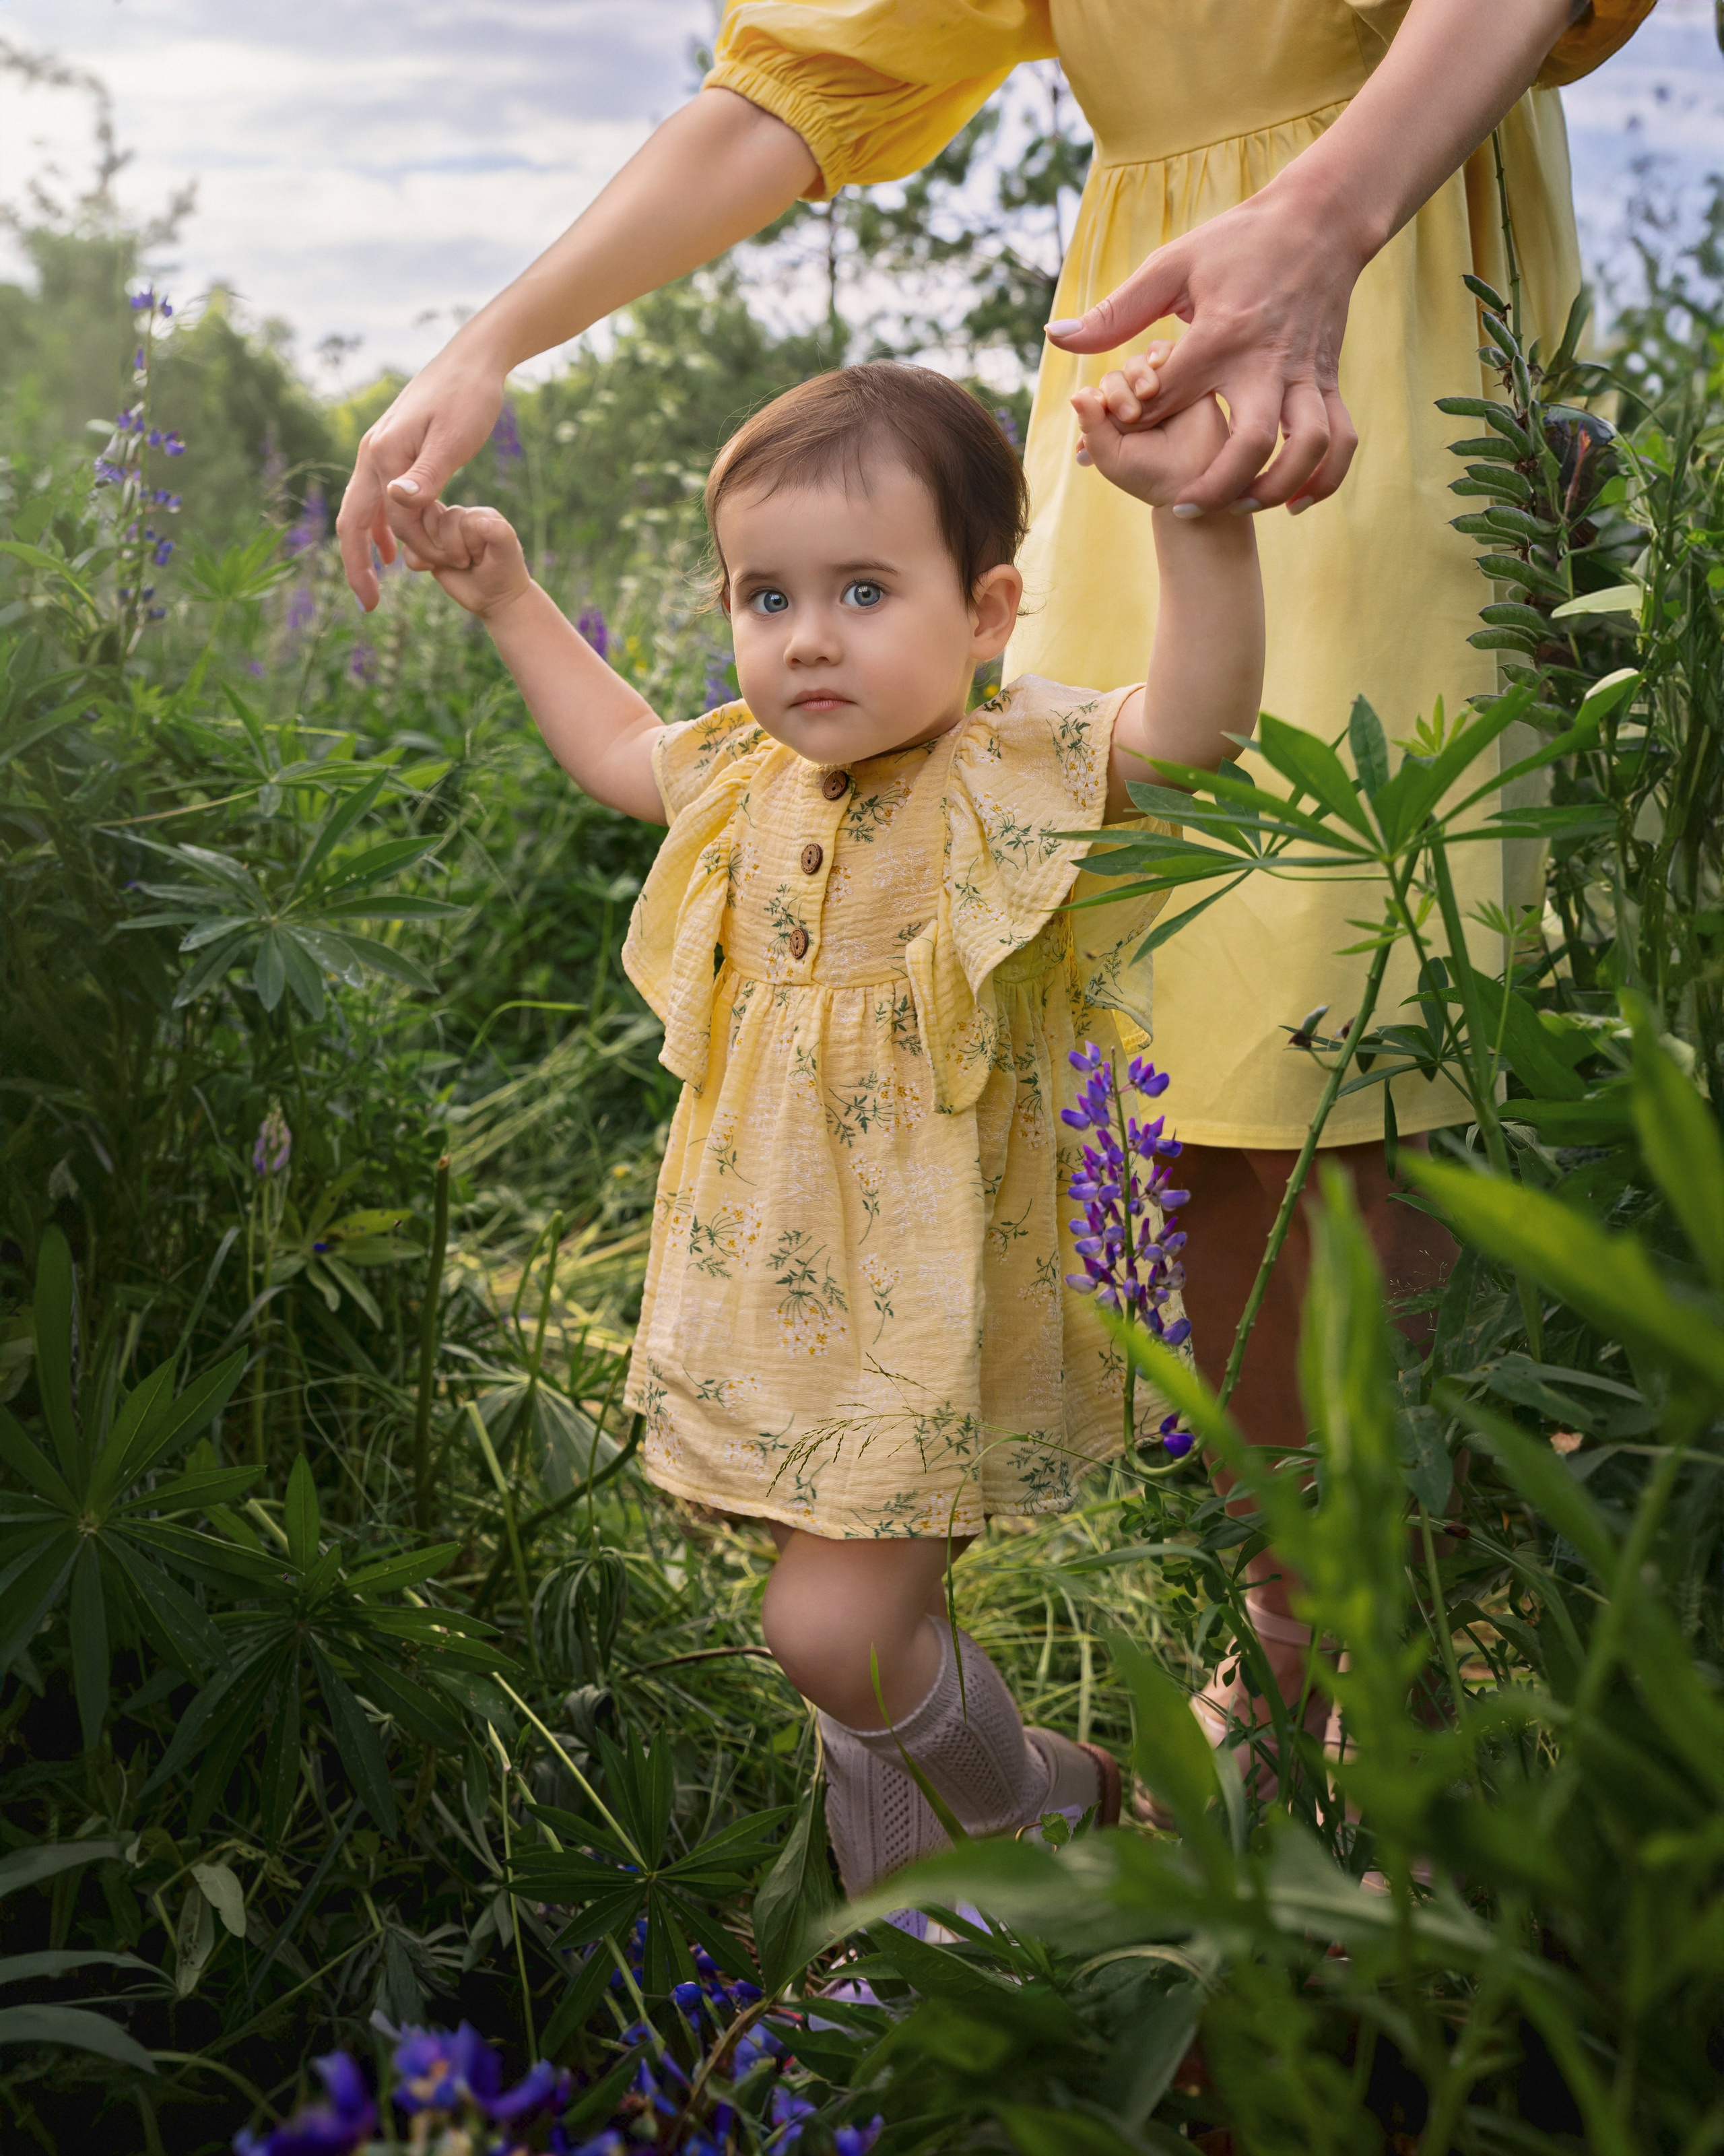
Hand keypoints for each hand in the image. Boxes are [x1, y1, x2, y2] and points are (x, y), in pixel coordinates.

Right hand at [337, 349, 505, 611]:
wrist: (475, 360)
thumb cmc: (471, 397)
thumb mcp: (455, 438)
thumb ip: (427, 474)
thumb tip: (398, 503)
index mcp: (383, 454)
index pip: (382, 520)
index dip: (395, 554)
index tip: (410, 583)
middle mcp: (372, 453)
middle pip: (353, 520)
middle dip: (356, 565)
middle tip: (368, 606)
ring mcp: (380, 451)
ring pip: (364, 511)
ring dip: (369, 549)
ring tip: (377, 585)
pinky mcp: (393, 451)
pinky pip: (378, 498)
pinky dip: (382, 527)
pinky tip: (392, 550)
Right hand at [403, 501, 530, 618]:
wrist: (494, 597)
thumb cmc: (503, 574)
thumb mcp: (507, 554)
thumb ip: (501, 533)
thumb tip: (482, 521)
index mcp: (476, 513)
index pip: (458, 517)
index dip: (466, 542)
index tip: (482, 556)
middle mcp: (457, 517)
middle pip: (435, 519)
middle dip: (450, 549)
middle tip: (466, 563)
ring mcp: (441, 532)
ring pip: (418, 530)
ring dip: (434, 554)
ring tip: (455, 565)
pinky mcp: (429, 548)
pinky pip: (408, 547)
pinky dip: (416, 560)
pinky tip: (432, 568)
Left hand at [1048, 187, 1362, 514]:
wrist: (1321, 220)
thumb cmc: (1238, 242)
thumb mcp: (1171, 266)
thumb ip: (1115, 311)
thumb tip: (1055, 336)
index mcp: (1220, 334)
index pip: (1172, 399)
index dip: (1140, 423)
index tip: (1122, 432)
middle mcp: (1266, 361)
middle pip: (1251, 443)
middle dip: (1218, 487)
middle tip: (1184, 506)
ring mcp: (1304, 373)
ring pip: (1306, 447)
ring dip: (1275, 487)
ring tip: (1240, 507)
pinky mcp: (1329, 379)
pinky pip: (1340, 439)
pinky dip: (1324, 477)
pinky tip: (1294, 499)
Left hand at [1071, 345, 1233, 510]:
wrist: (1194, 478)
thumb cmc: (1149, 475)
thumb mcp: (1110, 457)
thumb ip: (1091, 427)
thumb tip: (1075, 394)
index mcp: (1111, 423)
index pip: (1094, 396)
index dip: (1096, 401)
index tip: (1107, 416)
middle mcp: (1133, 404)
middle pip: (1114, 378)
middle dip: (1117, 392)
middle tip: (1131, 415)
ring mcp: (1158, 390)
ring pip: (1136, 365)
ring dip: (1137, 375)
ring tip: (1149, 395)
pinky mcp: (1184, 377)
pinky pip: (1165, 352)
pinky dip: (1159, 352)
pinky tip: (1160, 363)